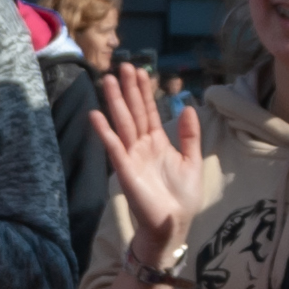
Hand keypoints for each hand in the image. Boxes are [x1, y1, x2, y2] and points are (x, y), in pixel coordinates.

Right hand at [91, 71, 205, 265]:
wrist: (174, 223)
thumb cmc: (182, 196)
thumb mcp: (193, 160)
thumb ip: (189, 135)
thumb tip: (188, 107)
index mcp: (158, 142)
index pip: (149, 111)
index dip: (144, 91)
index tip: (140, 71)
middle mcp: (141, 145)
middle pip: (133, 112)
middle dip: (127, 90)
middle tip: (122, 66)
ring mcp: (131, 156)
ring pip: (122, 124)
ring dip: (114, 103)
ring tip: (107, 80)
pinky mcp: (125, 170)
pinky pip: (113, 147)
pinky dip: (104, 132)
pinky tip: (96, 115)